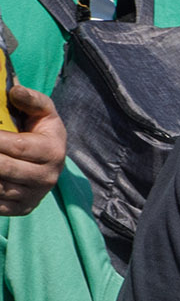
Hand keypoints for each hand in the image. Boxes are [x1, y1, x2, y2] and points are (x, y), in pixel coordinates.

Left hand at [0, 84, 66, 214]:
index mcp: (53, 152)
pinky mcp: (22, 209)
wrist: (50, 160)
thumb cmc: (41, 130)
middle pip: (4, 167)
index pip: (18, 146)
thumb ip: (31, 100)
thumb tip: (15, 91)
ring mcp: (34, 196)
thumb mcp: (43, 112)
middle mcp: (47, 178)